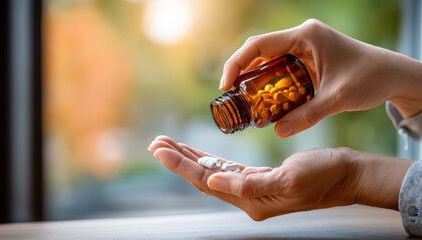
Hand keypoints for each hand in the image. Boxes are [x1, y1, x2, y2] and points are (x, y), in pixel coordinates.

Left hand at [148, 135, 411, 219]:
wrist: (346, 175)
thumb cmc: (323, 176)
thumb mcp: (288, 179)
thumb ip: (249, 185)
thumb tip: (213, 183)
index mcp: (250, 199)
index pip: (206, 181)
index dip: (181, 164)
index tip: (160, 149)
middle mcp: (246, 197)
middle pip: (203, 177)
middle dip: (178, 159)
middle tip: (156, 143)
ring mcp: (252, 189)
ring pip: (212, 172)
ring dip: (190, 157)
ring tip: (169, 144)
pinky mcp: (259, 178)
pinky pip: (226, 169)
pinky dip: (209, 158)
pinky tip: (198, 152)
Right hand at [220, 19, 421, 137]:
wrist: (393, 75)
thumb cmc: (370, 78)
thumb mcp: (336, 99)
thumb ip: (306, 116)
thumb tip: (276, 131)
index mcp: (305, 36)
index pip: (259, 45)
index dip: (237, 63)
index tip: (226, 85)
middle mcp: (302, 37)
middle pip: (259, 51)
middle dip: (242, 72)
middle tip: (231, 95)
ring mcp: (305, 46)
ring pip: (269, 59)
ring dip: (255, 77)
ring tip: (243, 99)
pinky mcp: (308, 57)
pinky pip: (281, 66)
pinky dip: (270, 81)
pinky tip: (265, 99)